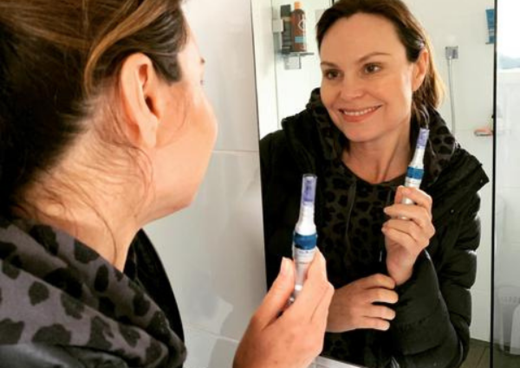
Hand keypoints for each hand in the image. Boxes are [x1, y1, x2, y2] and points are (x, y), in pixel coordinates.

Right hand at [233, 251, 333, 367]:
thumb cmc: (254, 356)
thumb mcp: (259, 319)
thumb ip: (277, 289)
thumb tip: (287, 266)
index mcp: (297, 323)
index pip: (316, 282)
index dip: (315, 261)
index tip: (310, 249)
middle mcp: (313, 331)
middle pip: (326, 289)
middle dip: (315, 272)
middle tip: (298, 264)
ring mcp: (317, 338)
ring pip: (326, 301)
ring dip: (314, 287)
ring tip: (291, 288)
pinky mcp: (317, 342)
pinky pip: (322, 314)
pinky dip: (313, 301)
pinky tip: (294, 304)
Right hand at [327, 274, 397, 332]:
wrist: (324, 312)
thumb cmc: (338, 300)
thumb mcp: (350, 288)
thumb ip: (365, 287)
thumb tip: (384, 287)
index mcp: (357, 285)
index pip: (377, 278)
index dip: (388, 281)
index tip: (392, 286)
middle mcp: (358, 296)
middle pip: (381, 293)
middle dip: (392, 297)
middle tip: (393, 299)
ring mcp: (358, 309)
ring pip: (382, 310)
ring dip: (390, 313)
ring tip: (389, 314)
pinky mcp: (356, 322)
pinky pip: (376, 323)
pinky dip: (384, 324)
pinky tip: (384, 324)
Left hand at [382, 186, 434, 284]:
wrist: (396, 259)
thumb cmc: (398, 237)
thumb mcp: (397, 218)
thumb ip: (400, 203)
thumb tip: (400, 188)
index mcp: (425, 217)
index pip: (427, 201)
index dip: (416, 193)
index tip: (403, 189)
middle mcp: (428, 228)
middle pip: (420, 212)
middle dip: (400, 208)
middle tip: (387, 209)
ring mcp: (423, 239)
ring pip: (410, 226)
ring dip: (394, 222)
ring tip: (386, 225)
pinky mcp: (415, 249)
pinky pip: (404, 238)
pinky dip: (392, 232)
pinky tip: (386, 231)